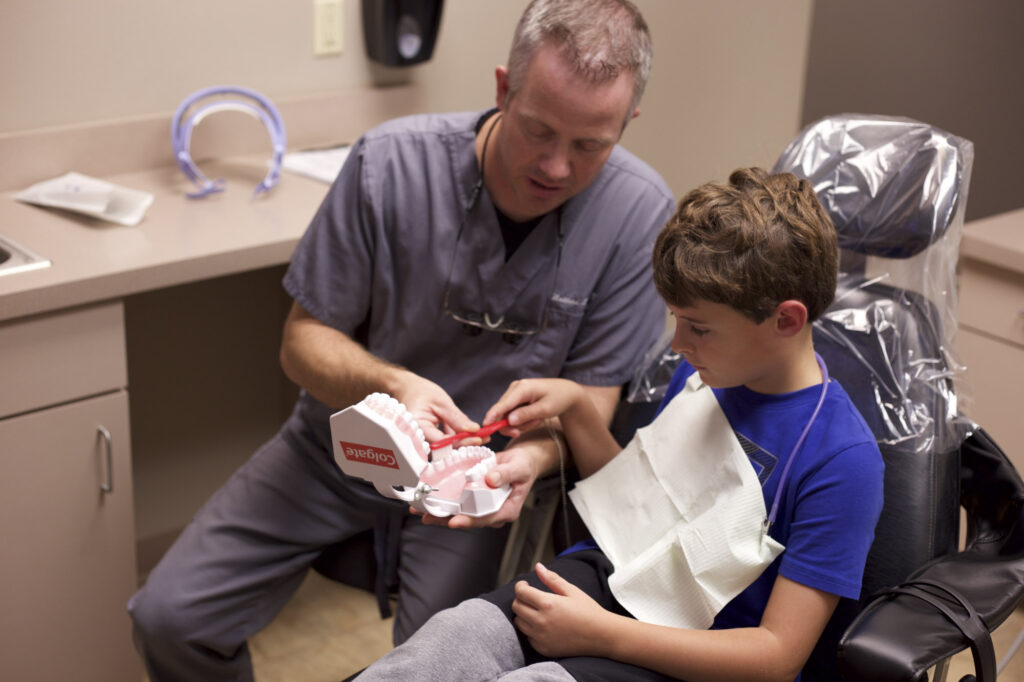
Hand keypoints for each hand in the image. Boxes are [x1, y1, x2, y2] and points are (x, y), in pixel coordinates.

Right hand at [390, 372, 477, 443]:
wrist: (408, 390)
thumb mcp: (442, 402)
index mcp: (417, 428)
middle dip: (464, 445)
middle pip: (444, 450)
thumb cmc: (421, 393)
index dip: (460, 442)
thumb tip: (473, 430)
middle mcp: (418, 439)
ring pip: (446, 449)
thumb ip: (456, 418)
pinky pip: (444, 445)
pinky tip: (471, 435)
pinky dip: (457, 440)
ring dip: (463, 443)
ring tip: (481, 437)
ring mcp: (423, 442)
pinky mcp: (429, 441)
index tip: (477, 438)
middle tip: (482, 439)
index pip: (441, 442)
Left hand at [417, 431, 547, 528]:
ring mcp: (483, 505)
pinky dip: (445, 500)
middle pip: (469, 518)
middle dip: (447, 519)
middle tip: (428, 516)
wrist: (522, 459)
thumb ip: (506, 473)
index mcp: (507, 509)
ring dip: (441, 512)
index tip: (455, 521)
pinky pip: (459, 501)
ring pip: (461, 512)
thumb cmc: (525, 464)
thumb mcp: (519, 467)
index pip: (487, 518)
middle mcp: (493, 511)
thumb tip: (491, 479)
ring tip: (421, 510)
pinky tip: (430, 499)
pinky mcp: (476, 497)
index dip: (470, 521)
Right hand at [483, 378, 584, 438]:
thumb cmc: (558, 399)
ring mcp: (514, 393)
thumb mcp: (545, 409)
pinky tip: (535, 417)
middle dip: (514, 424)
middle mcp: (515, 388)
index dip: (493, 415)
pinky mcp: (515, 398)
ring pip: (507, 415)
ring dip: (521, 423)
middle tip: (529, 427)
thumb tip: (509, 421)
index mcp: (522, 388)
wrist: (566, 393)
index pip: (503, 404)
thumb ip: (526, 415)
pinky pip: (512, 414)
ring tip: (538, 418)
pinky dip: (522, 420)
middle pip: (502, 411)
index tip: (485, 425)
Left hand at [512, 563, 611, 657]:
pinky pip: (528, 637)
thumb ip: (552, 579)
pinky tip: (542, 625)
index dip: (520, 586)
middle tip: (531, 596)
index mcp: (548, 604)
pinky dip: (530, 630)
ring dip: (523, 614)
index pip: (521, 592)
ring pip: (519, 623)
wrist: (601, 636)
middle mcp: (541, 621)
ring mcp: (541, 637)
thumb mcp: (572, 591)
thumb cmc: (589, 611)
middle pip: (517, 607)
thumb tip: (538, 567)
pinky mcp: (543, 648)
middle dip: (521, 599)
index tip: (525, 585)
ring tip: (536, 610)